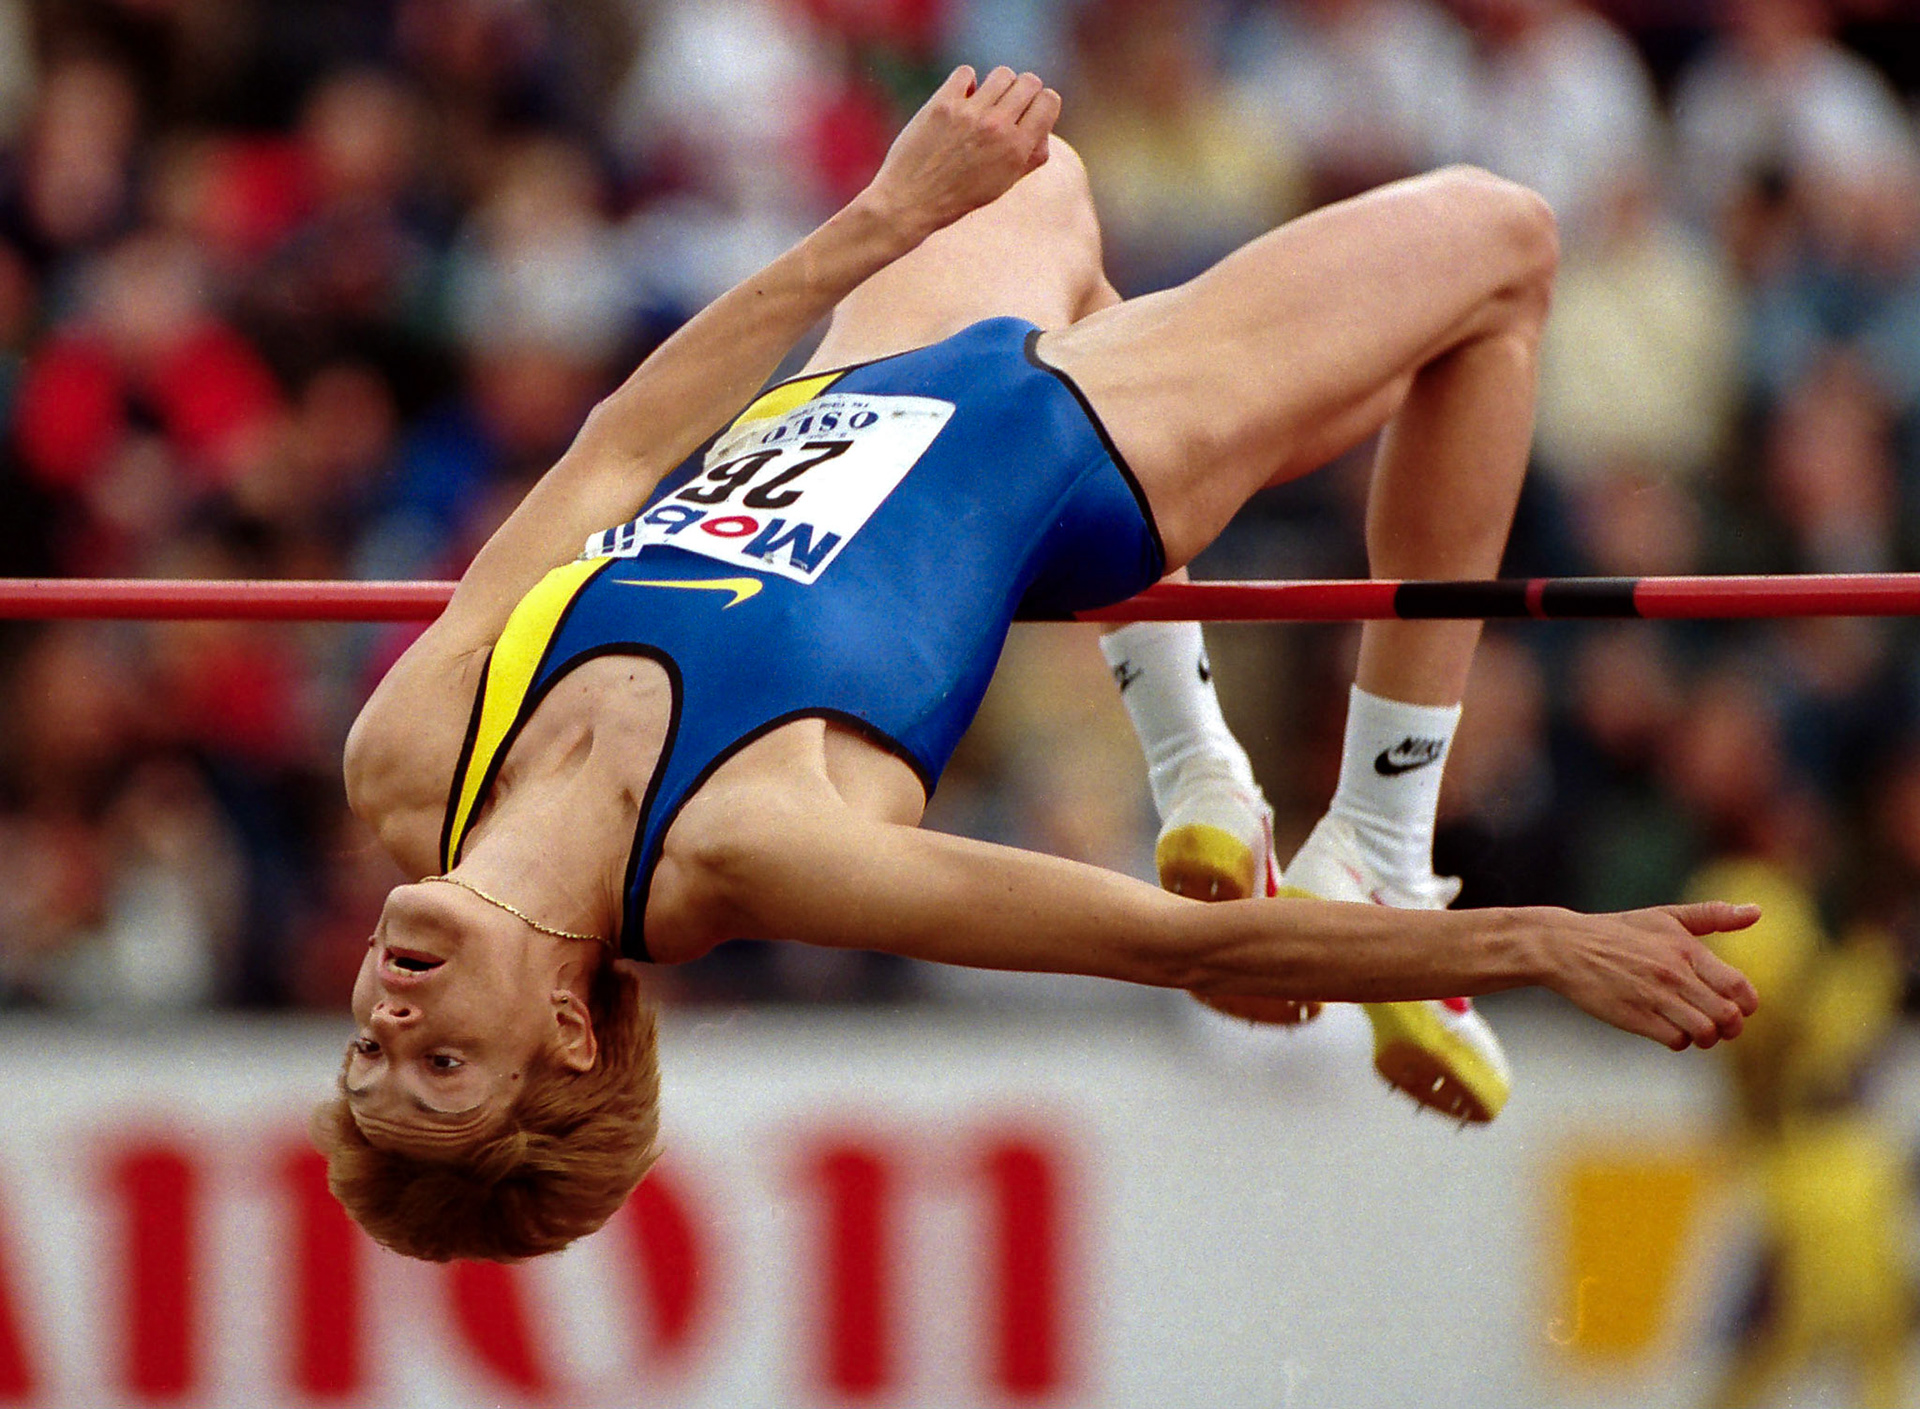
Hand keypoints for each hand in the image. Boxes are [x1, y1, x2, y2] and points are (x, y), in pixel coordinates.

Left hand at [861, 65, 1061, 241]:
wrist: (911, 202)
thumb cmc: (959, 196)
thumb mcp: (1004, 184)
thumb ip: (1031, 156)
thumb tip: (1042, 126)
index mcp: (1018, 149)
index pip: (1050, 100)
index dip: (1042, 103)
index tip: (1028, 113)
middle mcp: (997, 127)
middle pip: (1029, 81)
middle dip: (1022, 91)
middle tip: (1006, 107)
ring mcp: (969, 113)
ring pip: (1002, 73)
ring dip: (996, 85)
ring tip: (984, 103)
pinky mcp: (943, 104)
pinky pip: (967, 72)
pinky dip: (966, 83)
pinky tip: (960, 100)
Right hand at [1534, 901, 1760, 1049]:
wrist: (1566, 947)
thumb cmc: (1618, 931)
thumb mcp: (1665, 916)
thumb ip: (1713, 916)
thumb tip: (1757, 911)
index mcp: (1687, 949)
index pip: (1740, 988)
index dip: (1746, 1004)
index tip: (1735, 1005)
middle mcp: (1674, 974)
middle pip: (1728, 1017)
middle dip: (1730, 1027)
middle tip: (1718, 1024)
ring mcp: (1654, 997)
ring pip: (1705, 1033)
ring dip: (1705, 1037)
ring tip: (1693, 1028)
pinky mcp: (1634, 1017)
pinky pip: (1675, 1041)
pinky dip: (1678, 1041)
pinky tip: (1668, 1029)